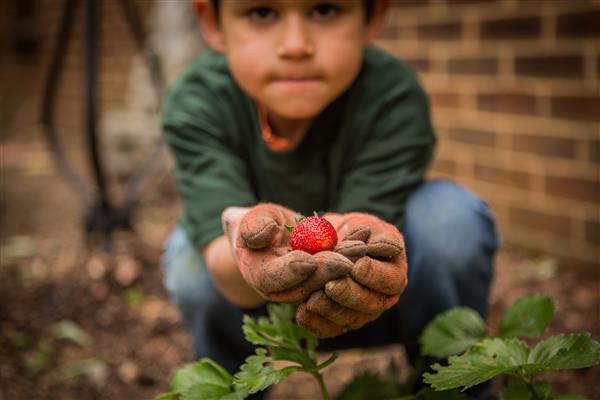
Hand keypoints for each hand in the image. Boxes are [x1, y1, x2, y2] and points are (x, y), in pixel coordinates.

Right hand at [223, 204, 352, 302]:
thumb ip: (253, 226)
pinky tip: (365, 235)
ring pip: (327, 278)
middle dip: (327, 272)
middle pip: (307, 284)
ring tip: (361, 247)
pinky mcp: (324, 275)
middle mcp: (284, 287)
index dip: (291, 271)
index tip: (308, 261)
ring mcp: (306, 283)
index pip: (274, 278)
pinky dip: (352, 250)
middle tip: (346, 261)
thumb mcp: (251, 219)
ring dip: (346, 262)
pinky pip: (339, 265)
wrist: (271, 231)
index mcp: (260, 275)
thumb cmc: (258, 224)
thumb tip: (264, 233)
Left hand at [296, 213, 407, 337]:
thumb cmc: (356, 231)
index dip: (375, 275)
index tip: (357, 265)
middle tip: (331, 285)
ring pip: (349, 319)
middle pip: (370, 304)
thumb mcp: (370, 227)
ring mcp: (359, 313)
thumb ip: (377, 238)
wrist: (332, 243)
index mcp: (393, 275)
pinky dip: (314, 323)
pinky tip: (302, 313)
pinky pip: (328, 328)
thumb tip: (379, 246)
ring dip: (330, 310)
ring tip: (313, 300)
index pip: (391, 281)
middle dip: (349, 294)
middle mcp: (380, 299)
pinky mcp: (337, 322)